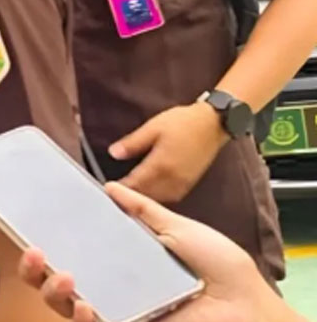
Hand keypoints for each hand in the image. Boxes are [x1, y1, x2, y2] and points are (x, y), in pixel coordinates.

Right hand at [17, 183, 277, 321]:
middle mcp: (110, 287)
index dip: (45, 245)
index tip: (32, 228)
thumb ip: (142, 210)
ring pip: (66, 310)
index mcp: (118, 262)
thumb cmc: (218, 267)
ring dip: (53, 293)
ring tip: (61, 275)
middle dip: (33, 272)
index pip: (71, 253)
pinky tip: (85, 306)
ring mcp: (117, 312)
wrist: (247, 303)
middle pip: (55, 284)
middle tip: (34, 253)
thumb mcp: (176, 227)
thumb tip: (110, 187)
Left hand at [110, 102, 227, 202]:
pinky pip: (171, 197)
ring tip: (129, 197)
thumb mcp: (153, 127)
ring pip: (158, 199)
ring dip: (143, 199)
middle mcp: (172, 179)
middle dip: (130, 197)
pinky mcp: (190, 183)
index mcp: (160, 165)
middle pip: (145, 196)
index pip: (134, 184)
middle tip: (115, 196)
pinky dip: (158, 198)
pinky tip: (150, 194)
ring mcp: (183, 183)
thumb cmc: (183, 122)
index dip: (119, 189)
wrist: (214, 123)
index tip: (107, 190)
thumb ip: (132, 143)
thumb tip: (113, 153)